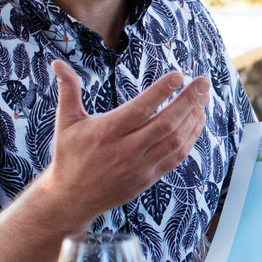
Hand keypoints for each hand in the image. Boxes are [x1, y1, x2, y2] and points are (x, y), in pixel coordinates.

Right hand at [43, 60, 211, 231]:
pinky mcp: (149, 177)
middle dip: (188, 100)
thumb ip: (68, 90)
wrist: (72, 198)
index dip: (162, 91)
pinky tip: (198, 121)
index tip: (179, 75)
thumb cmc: (70, 155)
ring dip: (193, 117)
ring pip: (175, 140)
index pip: (140, 108)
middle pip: (165, 123)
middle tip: (204, 82)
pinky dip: (191, 138)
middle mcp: (126, 149)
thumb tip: (57, 63)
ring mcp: (140, 166)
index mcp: (107, 132)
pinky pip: (176, 156)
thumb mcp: (65, 122)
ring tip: (204, 97)